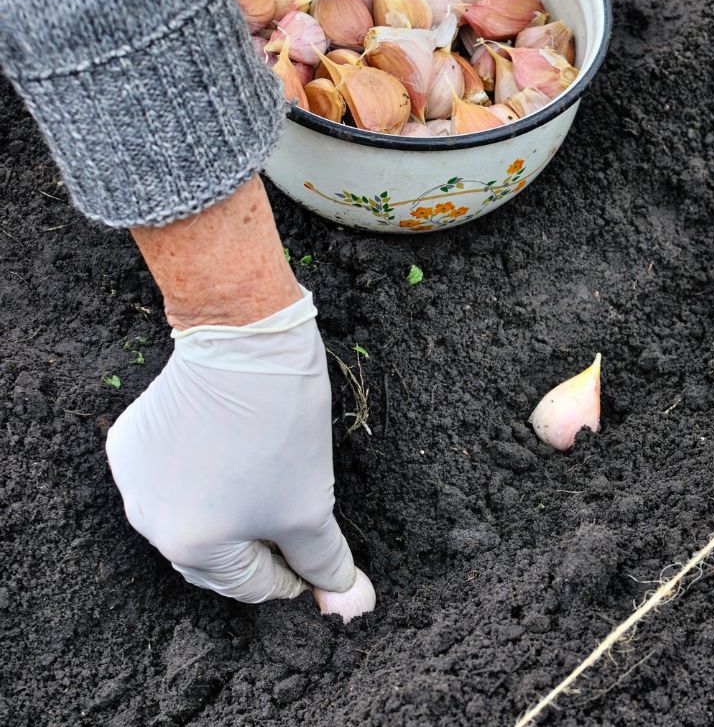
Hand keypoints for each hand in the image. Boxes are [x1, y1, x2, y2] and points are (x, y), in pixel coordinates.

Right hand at [105, 289, 374, 617]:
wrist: (245, 342)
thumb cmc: (278, 426)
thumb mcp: (312, 505)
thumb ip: (326, 563)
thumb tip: (349, 605)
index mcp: (188, 546)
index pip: (252, 585)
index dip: (295, 574)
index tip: (319, 560)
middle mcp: (147, 521)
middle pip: (217, 558)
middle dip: (261, 548)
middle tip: (299, 525)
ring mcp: (132, 479)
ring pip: (193, 519)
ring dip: (231, 516)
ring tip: (270, 488)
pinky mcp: (130, 440)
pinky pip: (171, 480)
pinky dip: (202, 480)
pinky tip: (234, 458)